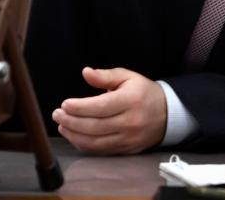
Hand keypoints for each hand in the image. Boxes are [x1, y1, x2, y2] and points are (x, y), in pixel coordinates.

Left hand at [52, 67, 166, 154]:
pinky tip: (74, 135)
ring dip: (74, 135)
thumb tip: (86, 72)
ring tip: (62, 125)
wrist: (167, 114)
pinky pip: (101, 151)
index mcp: (130, 101)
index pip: (100, 107)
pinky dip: (84, 145)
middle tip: (57, 114)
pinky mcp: (126, 150)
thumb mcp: (127, 76)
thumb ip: (105, 75)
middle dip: (71, 121)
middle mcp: (130, 122)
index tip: (64, 104)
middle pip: (95, 126)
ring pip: (96, 142)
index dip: (79, 107)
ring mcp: (128, 139)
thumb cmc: (143, 92)